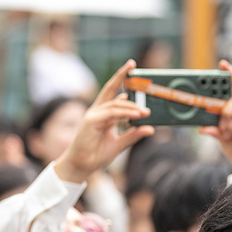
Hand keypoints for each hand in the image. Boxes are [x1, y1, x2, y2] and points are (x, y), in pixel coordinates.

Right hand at [53, 60, 153, 184]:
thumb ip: (133, 135)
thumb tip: (150, 129)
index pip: (114, 93)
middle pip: (110, 88)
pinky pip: (111, 114)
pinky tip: (137, 115)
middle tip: (133, 64)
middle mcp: (98, 111)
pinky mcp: (91, 121)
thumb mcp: (120, 144)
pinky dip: (125, 114)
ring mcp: (94, 114)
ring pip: (115, 104)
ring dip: (132, 107)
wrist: (81, 166)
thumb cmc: (96, 155)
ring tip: (146, 112)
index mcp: (104, 114)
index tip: (132, 70)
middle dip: (121, 75)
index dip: (122, 81)